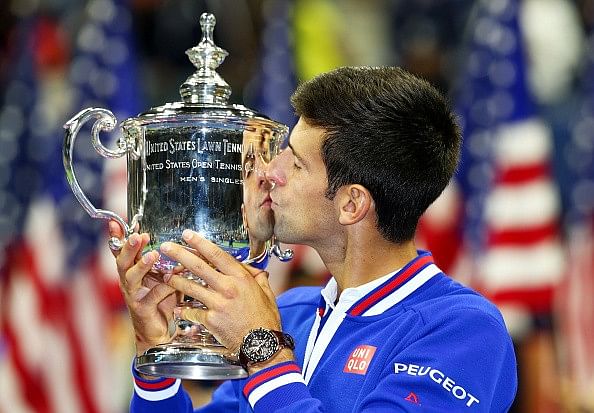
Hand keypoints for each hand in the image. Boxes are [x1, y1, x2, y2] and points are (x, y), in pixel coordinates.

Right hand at [112, 223, 177, 355]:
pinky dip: (164, 287)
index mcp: (131, 269)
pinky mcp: (142, 309)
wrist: (159, 330)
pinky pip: (152, 296)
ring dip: (142, 265)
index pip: (121, 250)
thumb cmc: (162, 299)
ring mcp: (133, 295)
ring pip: (131, 278)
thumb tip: (176, 239)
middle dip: (129, 248)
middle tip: (136, 236)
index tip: (115, 222)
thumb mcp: (161, 275)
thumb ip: (164, 259)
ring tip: (152, 255)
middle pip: (123, 261)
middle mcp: (128, 281)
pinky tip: (173, 280)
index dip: (117, 237)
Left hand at [160, 229, 283, 355]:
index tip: (187, 234)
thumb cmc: (265, 319)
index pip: (216, 255)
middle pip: (198, 266)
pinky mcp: (210, 319)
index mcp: (241, 278)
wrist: (262, 344)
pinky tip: (178, 308)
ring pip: (190, 287)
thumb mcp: (266, 293)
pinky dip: (183, 310)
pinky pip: (192, 311)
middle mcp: (227, 287)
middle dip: (179, 254)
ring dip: (175, 280)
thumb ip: (258, 278)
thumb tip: (254, 270)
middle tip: (166, 247)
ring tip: (165, 276)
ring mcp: (217, 303)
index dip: (200, 243)